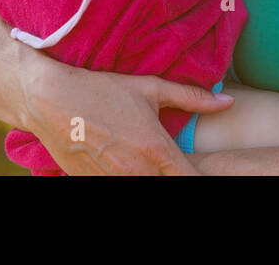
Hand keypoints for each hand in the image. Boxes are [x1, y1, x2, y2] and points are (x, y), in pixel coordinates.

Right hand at [26, 63, 235, 174]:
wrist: (50, 100)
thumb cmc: (102, 90)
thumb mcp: (149, 89)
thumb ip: (192, 98)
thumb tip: (228, 102)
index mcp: (157, 151)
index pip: (192, 181)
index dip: (200, 177)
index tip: (199, 169)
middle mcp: (137, 173)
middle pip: (170, 186)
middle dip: (175, 176)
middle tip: (173, 163)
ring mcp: (113, 183)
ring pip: (144, 189)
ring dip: (151, 177)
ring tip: (145, 160)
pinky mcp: (92, 186)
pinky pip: (118, 187)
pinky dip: (126, 177)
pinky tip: (124, 163)